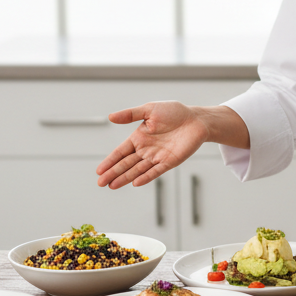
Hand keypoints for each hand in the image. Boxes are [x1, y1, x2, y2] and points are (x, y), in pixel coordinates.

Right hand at [95, 101, 211, 188]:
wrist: (196, 119)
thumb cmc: (174, 112)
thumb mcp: (150, 110)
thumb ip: (131, 114)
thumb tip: (110, 117)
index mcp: (139, 137)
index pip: (120, 152)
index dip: (110, 161)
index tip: (99, 171)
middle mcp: (146, 149)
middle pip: (126, 164)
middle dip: (113, 173)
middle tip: (101, 183)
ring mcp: (157, 157)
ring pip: (137, 170)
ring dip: (125, 178)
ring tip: (112, 186)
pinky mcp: (169, 162)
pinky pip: (155, 171)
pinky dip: (145, 177)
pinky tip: (135, 183)